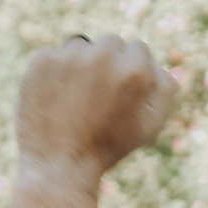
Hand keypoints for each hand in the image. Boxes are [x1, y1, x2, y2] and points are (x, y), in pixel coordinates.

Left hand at [12, 33, 178, 207]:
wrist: (60, 165)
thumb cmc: (109, 146)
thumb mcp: (150, 123)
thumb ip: (164, 88)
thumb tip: (157, 63)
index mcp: (135, 68)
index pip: (138, 50)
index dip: (130, 72)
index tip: (120, 92)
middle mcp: (104, 55)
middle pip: (111, 43)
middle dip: (108, 64)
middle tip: (98, 97)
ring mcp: (70, 56)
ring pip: (82, 46)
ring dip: (81, 65)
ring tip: (76, 100)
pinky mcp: (43, 60)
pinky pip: (54, 56)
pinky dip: (55, 74)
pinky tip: (56, 100)